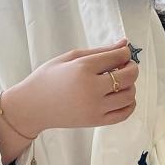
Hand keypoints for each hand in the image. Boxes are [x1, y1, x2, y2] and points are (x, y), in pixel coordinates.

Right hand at [0, 39, 137, 136]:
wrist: (32, 106)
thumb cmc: (48, 78)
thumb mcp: (70, 58)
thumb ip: (100, 51)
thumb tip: (124, 43)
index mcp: (83, 69)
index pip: (117, 57)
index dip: (124, 52)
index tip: (122, 52)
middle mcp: (91, 89)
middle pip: (128, 76)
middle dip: (132, 67)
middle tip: (126, 65)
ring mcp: (95, 108)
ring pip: (129, 95)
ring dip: (131, 86)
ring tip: (120, 81)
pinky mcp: (96, 121)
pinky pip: (124, 114)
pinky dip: (129, 104)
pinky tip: (122, 96)